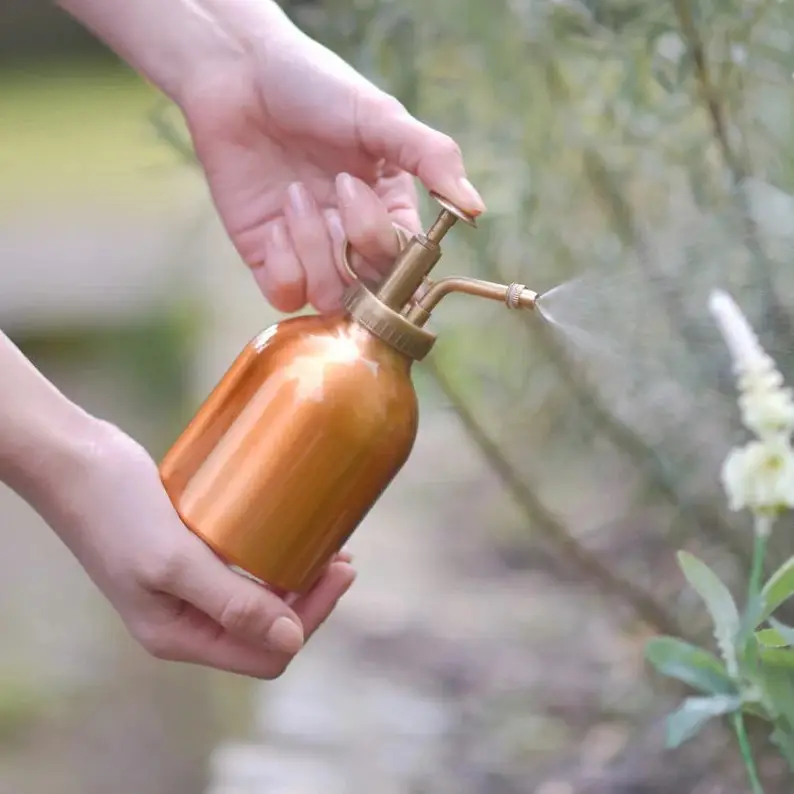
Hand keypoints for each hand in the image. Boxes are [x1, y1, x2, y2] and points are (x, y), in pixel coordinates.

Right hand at [44, 422, 355, 677]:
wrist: (75, 462)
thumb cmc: (116, 509)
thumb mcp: (174, 562)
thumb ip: (231, 604)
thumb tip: (291, 641)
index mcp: (178, 635)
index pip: (264, 653)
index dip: (310, 619)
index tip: (339, 572)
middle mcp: (185, 619)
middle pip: (266, 629)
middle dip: (311, 599)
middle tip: (343, 558)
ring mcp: (187, 587)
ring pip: (257, 597)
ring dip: (296, 578)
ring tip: (329, 545)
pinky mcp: (189, 554)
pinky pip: (242, 567)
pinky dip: (271, 556)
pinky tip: (290, 530)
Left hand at [181, 10, 485, 313]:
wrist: (238, 74)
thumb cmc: (313, 87)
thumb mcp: (380, 117)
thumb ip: (432, 158)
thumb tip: (476, 208)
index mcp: (389, 208)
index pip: (409, 264)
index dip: (392, 247)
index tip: (363, 196)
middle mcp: (352, 237)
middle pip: (374, 289)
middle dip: (356, 242)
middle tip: (337, 185)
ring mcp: (310, 252)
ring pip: (330, 296)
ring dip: (313, 247)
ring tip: (294, 193)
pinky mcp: (269, 258)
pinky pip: (287, 297)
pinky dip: (284, 266)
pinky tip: (274, 221)